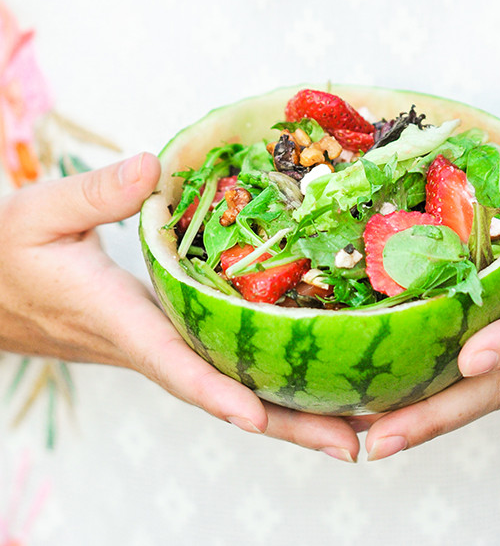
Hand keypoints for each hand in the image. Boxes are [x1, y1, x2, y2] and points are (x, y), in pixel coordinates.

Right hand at [0, 155, 359, 460]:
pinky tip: (303, 376)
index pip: (169, 360)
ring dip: (285, 409)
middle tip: (351, 444)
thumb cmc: (8, 251)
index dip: (214, 389)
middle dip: (283, 423)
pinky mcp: (158, 335)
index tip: (260, 415)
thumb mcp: (43, 213)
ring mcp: (153, 344)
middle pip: (217, 391)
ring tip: (351, 422)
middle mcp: (141, 343)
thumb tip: (156, 168)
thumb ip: (96, 192)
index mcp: (114, 317)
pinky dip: (262, 377)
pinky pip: (216, 362)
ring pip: (224, 384)